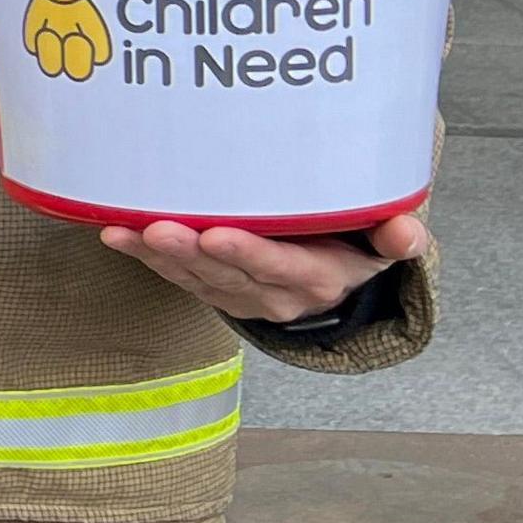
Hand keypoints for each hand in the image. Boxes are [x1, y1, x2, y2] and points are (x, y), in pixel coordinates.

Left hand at [99, 212, 428, 324]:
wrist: (336, 276)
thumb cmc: (355, 242)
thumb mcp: (384, 243)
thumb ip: (396, 238)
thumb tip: (407, 231)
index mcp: (321, 279)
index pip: (282, 269)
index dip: (248, 254)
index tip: (216, 234)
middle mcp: (276, 294)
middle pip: (229, 274)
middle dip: (191, 252)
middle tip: (159, 228)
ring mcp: (240, 295)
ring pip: (195, 276)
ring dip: (158, 255)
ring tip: (127, 230)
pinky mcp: (213, 289)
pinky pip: (176, 275)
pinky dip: (144, 257)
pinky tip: (115, 234)